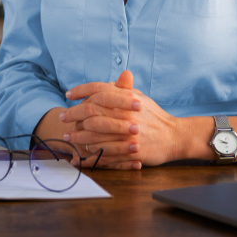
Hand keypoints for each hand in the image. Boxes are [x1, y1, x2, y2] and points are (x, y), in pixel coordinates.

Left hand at [60, 70, 181, 168]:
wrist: (174, 136)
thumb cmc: (155, 116)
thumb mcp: (140, 98)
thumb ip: (123, 89)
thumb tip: (108, 82)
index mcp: (127, 99)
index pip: (98, 89)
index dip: (81, 90)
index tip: (68, 94)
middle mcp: (126, 115)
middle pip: (91, 112)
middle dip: (73, 115)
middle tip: (62, 117)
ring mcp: (127, 135)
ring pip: (95, 135)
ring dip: (78, 137)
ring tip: (69, 137)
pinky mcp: (130, 152)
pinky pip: (104, 155)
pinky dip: (90, 155)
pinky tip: (82, 154)